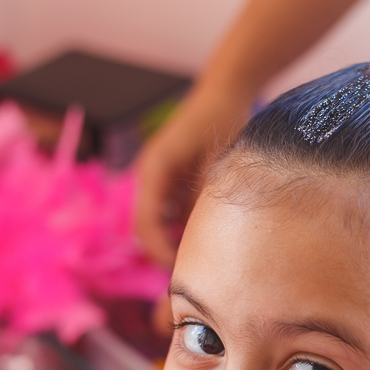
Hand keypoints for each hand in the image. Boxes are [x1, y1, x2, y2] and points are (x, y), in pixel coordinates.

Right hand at [134, 87, 252, 267]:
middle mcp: (149, 175)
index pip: (145, 222)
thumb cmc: (223, 121)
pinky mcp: (169, 180)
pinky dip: (180, 229)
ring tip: (199, 264)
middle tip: (188, 277)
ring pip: (157, 223)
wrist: (224, 93)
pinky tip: (203, 241)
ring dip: (172, 243)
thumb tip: (204, 243)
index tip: (182, 270)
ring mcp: (157, 178)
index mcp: (154, 170)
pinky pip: (168, 213)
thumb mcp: (218, 166)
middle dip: (163, 253)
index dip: (160, 251)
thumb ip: (205, 201)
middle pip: (145, 227)